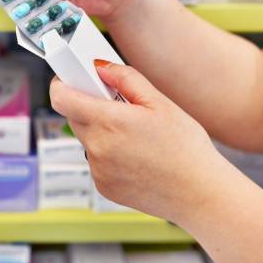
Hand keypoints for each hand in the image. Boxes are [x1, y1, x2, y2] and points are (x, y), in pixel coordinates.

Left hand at [49, 60, 226, 222]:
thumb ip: (126, 79)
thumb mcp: (160, 103)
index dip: (62, 84)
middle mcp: (97, 147)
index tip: (70, 78)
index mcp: (108, 121)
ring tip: (133, 135)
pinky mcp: (102, 186)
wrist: (201, 195)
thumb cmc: (186, 149)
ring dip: (100, 131)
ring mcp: (98, 169)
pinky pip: (96, 161)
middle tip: (116, 104)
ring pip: (87, 138)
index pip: (61, 98)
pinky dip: (108, 154)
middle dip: (89, 105)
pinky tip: (135, 156)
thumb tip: (101, 67)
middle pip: (74, 116)